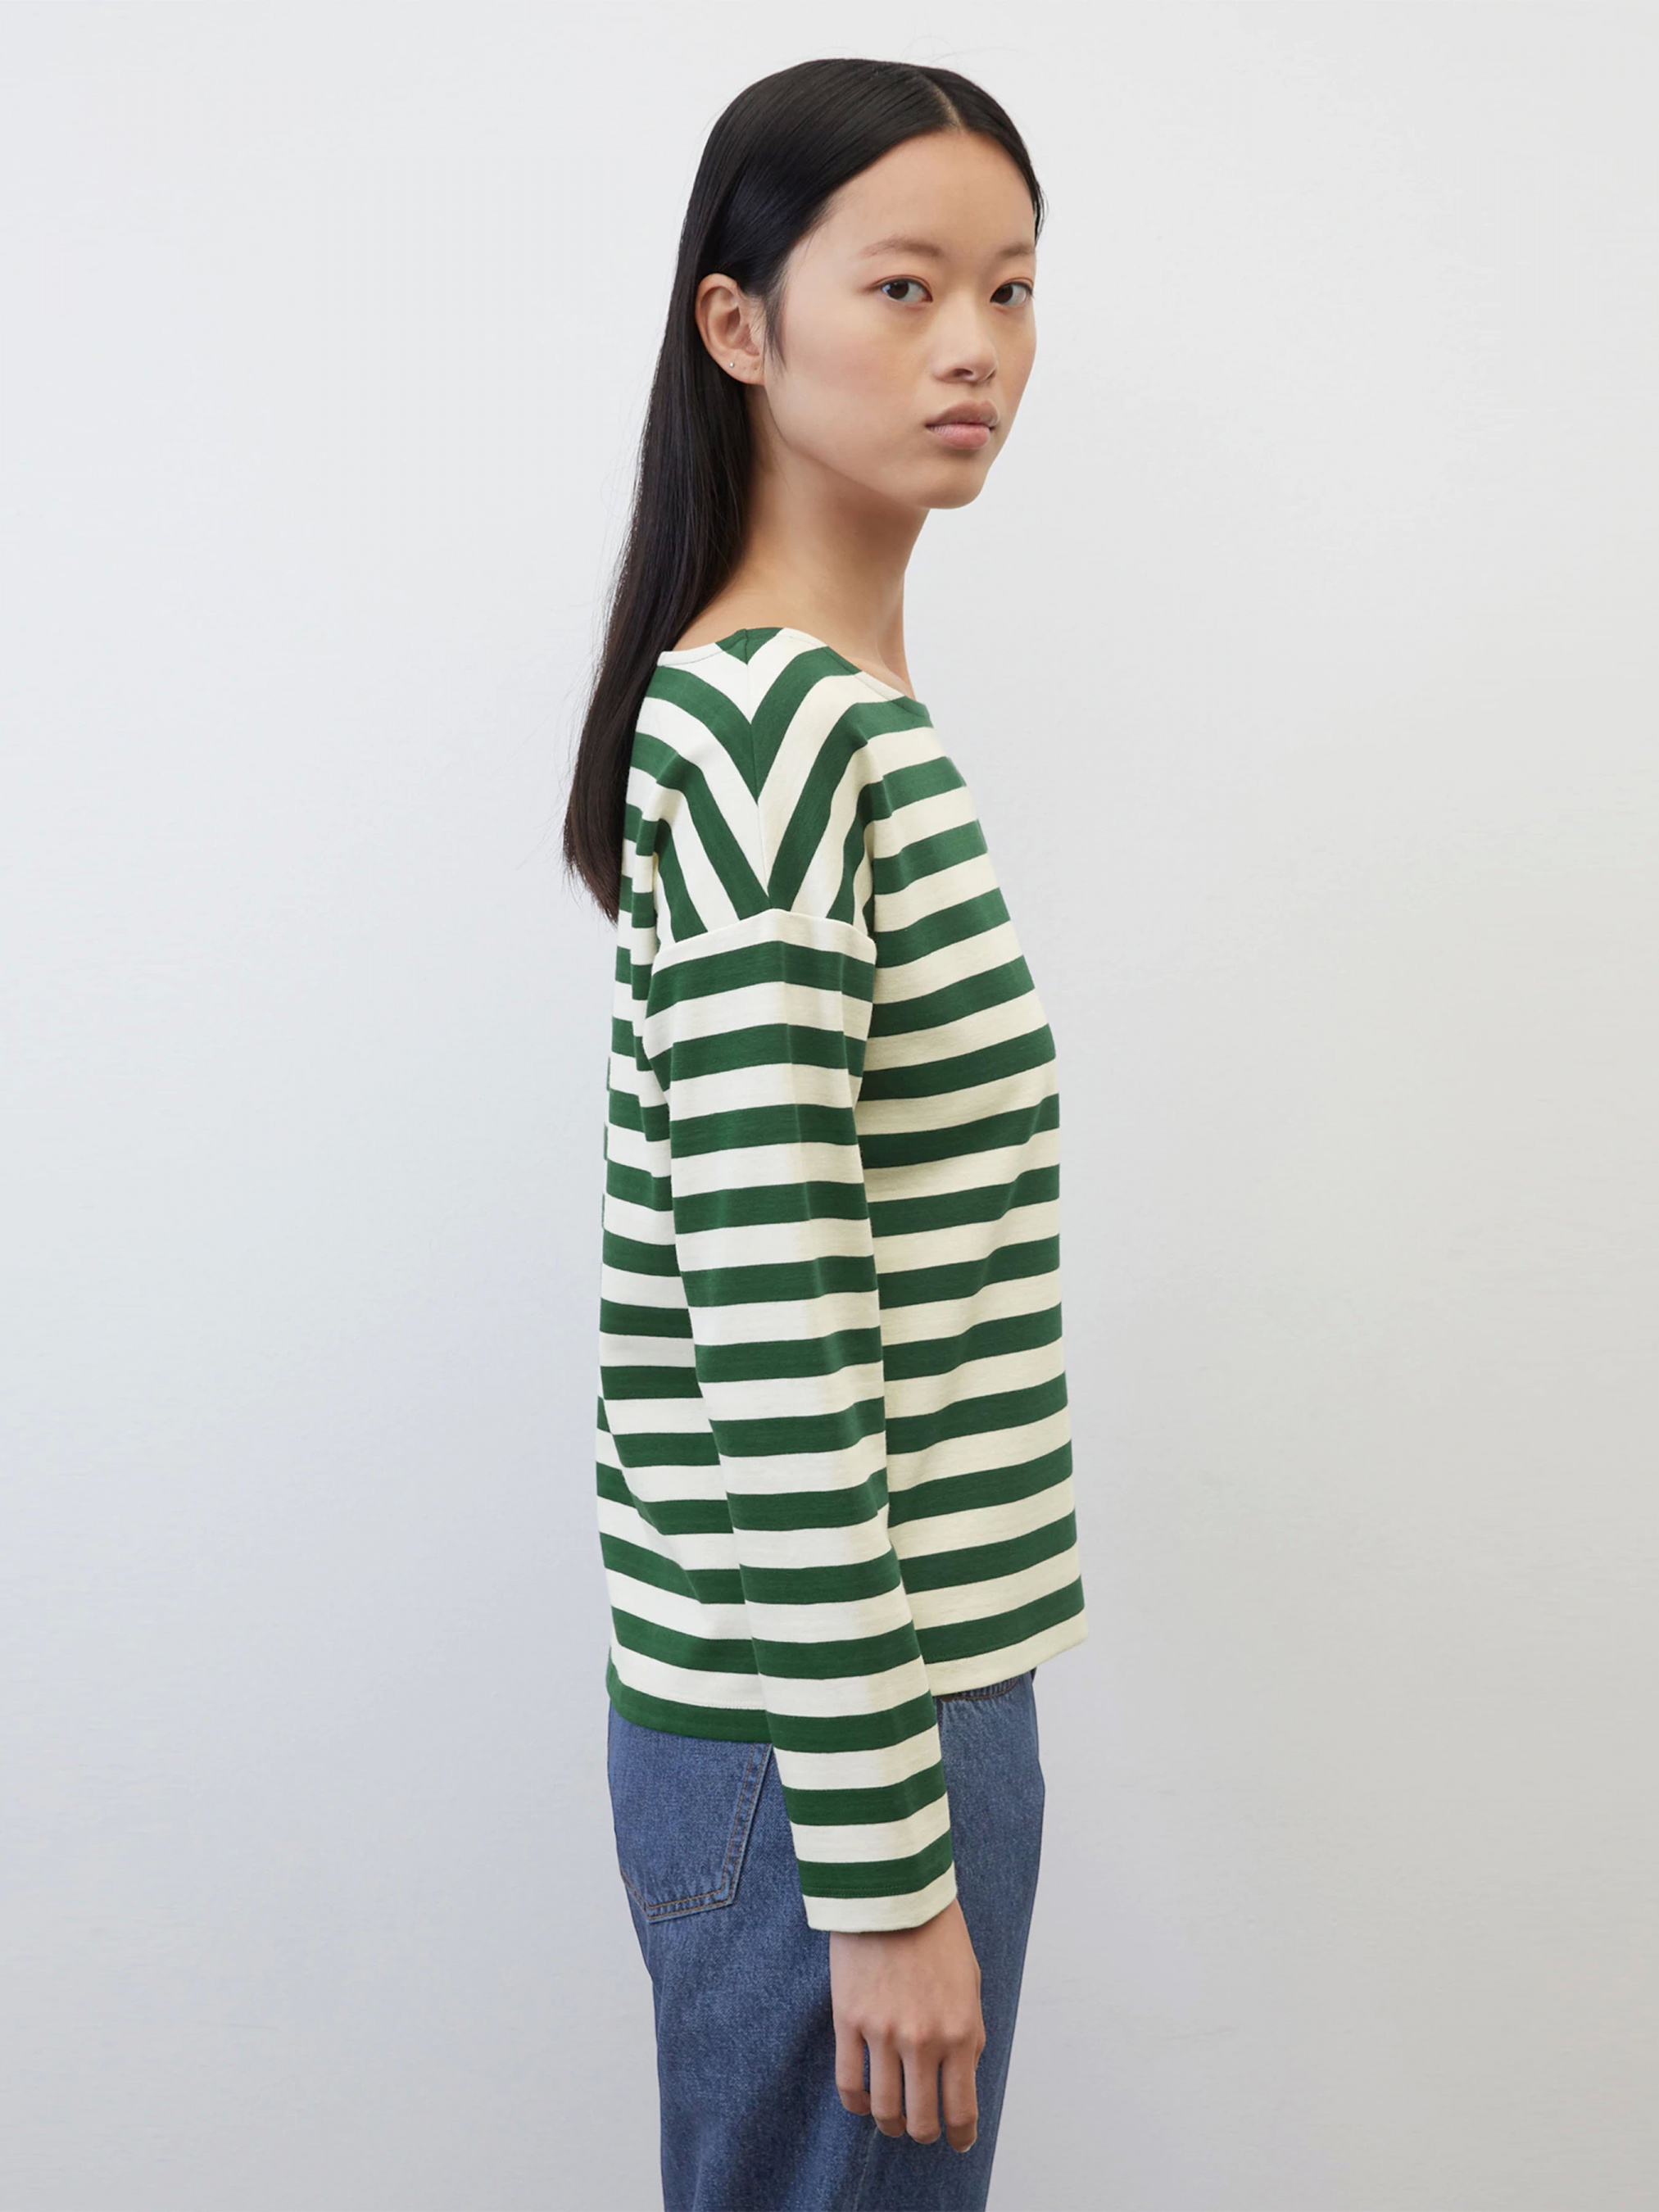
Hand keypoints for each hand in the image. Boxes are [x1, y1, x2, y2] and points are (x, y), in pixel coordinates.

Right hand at [830, 1894, 986, 2150]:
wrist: (893, 1889)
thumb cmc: (937, 1932)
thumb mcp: (970, 1984)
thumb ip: (969, 2034)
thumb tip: (961, 2076)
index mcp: (962, 2032)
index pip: (961, 2110)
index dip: (961, 2136)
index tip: (959, 2141)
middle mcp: (923, 2041)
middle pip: (921, 2120)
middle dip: (924, 2133)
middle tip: (923, 2129)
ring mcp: (882, 2033)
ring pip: (885, 2110)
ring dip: (891, 2124)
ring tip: (893, 2120)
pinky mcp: (848, 2021)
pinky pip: (849, 2084)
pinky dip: (858, 2103)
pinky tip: (865, 2101)